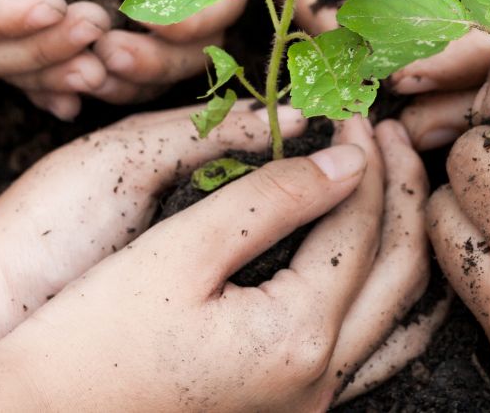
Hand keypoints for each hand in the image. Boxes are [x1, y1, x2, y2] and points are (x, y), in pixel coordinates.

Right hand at [0, 117, 433, 410]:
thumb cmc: (89, 336)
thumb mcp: (180, 251)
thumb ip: (270, 199)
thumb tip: (347, 158)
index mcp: (297, 336)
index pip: (359, 225)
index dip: (362, 157)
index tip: (353, 108)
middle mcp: (318, 382)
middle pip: (398, 271)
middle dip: (400, 192)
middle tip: (391, 132)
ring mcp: (305, 406)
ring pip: (394, 316)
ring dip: (399, 241)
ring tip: (391, 182)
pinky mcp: (284, 411)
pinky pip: (368, 349)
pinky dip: (383, 295)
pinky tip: (374, 262)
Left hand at [3, 0, 246, 108]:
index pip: (231, 0)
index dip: (201, 19)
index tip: (160, 22)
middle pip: (196, 51)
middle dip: (157, 62)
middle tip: (109, 54)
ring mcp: (155, 7)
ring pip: (154, 70)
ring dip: (124, 80)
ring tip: (83, 69)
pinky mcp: (108, 17)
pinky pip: (107, 66)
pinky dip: (88, 79)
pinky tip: (63, 78)